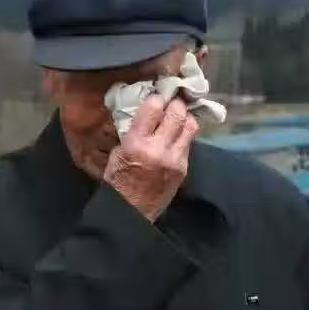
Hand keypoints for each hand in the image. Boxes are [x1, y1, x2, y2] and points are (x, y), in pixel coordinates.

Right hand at [103, 95, 199, 221]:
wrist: (131, 213)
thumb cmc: (118, 181)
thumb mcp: (117, 152)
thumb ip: (133, 131)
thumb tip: (145, 112)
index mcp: (137, 143)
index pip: (154, 107)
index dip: (156, 98)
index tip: (155, 96)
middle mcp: (159, 148)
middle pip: (177, 113)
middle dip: (175, 103)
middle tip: (171, 101)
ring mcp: (175, 159)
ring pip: (190, 126)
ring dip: (184, 117)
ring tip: (178, 114)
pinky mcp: (184, 168)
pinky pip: (188, 143)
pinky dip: (184, 134)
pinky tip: (176, 135)